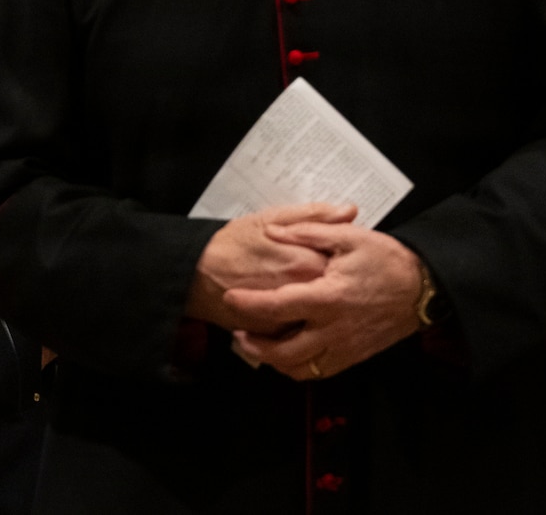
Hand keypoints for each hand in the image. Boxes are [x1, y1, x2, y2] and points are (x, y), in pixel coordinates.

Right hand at [187, 204, 355, 329]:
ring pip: (320, 313)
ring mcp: (290, 318)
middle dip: (335, 281)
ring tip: (311, 289)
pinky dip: (302, 318)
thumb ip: (314, 215)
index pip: (345, 262)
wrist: (196, 275)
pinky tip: (297, 307)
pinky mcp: (276, 335)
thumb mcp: (272, 217)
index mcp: (305, 262)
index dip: (345, 256)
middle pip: (336, 289)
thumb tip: (349, 211)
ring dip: (321, 303)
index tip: (341, 251)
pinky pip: (300, 329)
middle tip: (325, 271)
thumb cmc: (233, 243)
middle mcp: (302, 294)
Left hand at [225, 221, 424, 380]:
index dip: (248, 305)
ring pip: (298, 369)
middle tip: (238, 331)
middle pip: (282, 351)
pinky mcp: (353, 357)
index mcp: (328, 297)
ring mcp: (344, 348)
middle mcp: (333, 329)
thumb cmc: (386, 259)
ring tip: (257, 345)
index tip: (229, 299)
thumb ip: (308, 233)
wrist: (422, 287)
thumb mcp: (349, 236)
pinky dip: (297, 368)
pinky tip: (289, 353)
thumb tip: (274, 232)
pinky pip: (318, 372)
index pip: (277, 306)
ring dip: (273, 360)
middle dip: (253, 345)